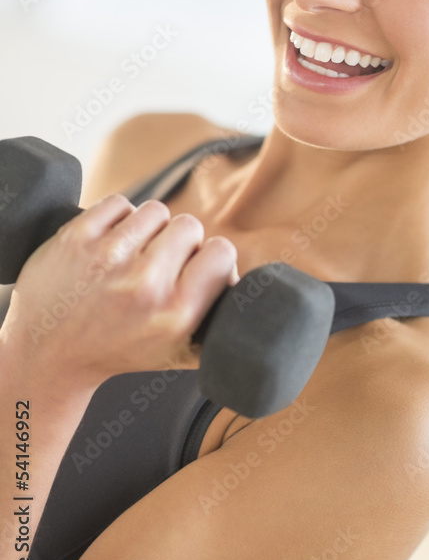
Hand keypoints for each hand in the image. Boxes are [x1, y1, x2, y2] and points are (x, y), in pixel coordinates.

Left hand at [1, 194, 237, 393]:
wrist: (47, 356)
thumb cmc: (119, 351)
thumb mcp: (178, 354)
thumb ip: (220, 326)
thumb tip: (250, 290)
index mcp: (176, 315)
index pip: (221, 252)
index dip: (213, 256)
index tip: (199, 266)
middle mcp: (144, 285)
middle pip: (189, 226)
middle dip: (179, 242)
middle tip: (161, 263)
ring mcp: (108, 258)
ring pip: (155, 210)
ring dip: (149, 228)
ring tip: (134, 254)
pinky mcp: (76, 238)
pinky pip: (119, 203)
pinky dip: (118, 219)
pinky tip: (111, 244)